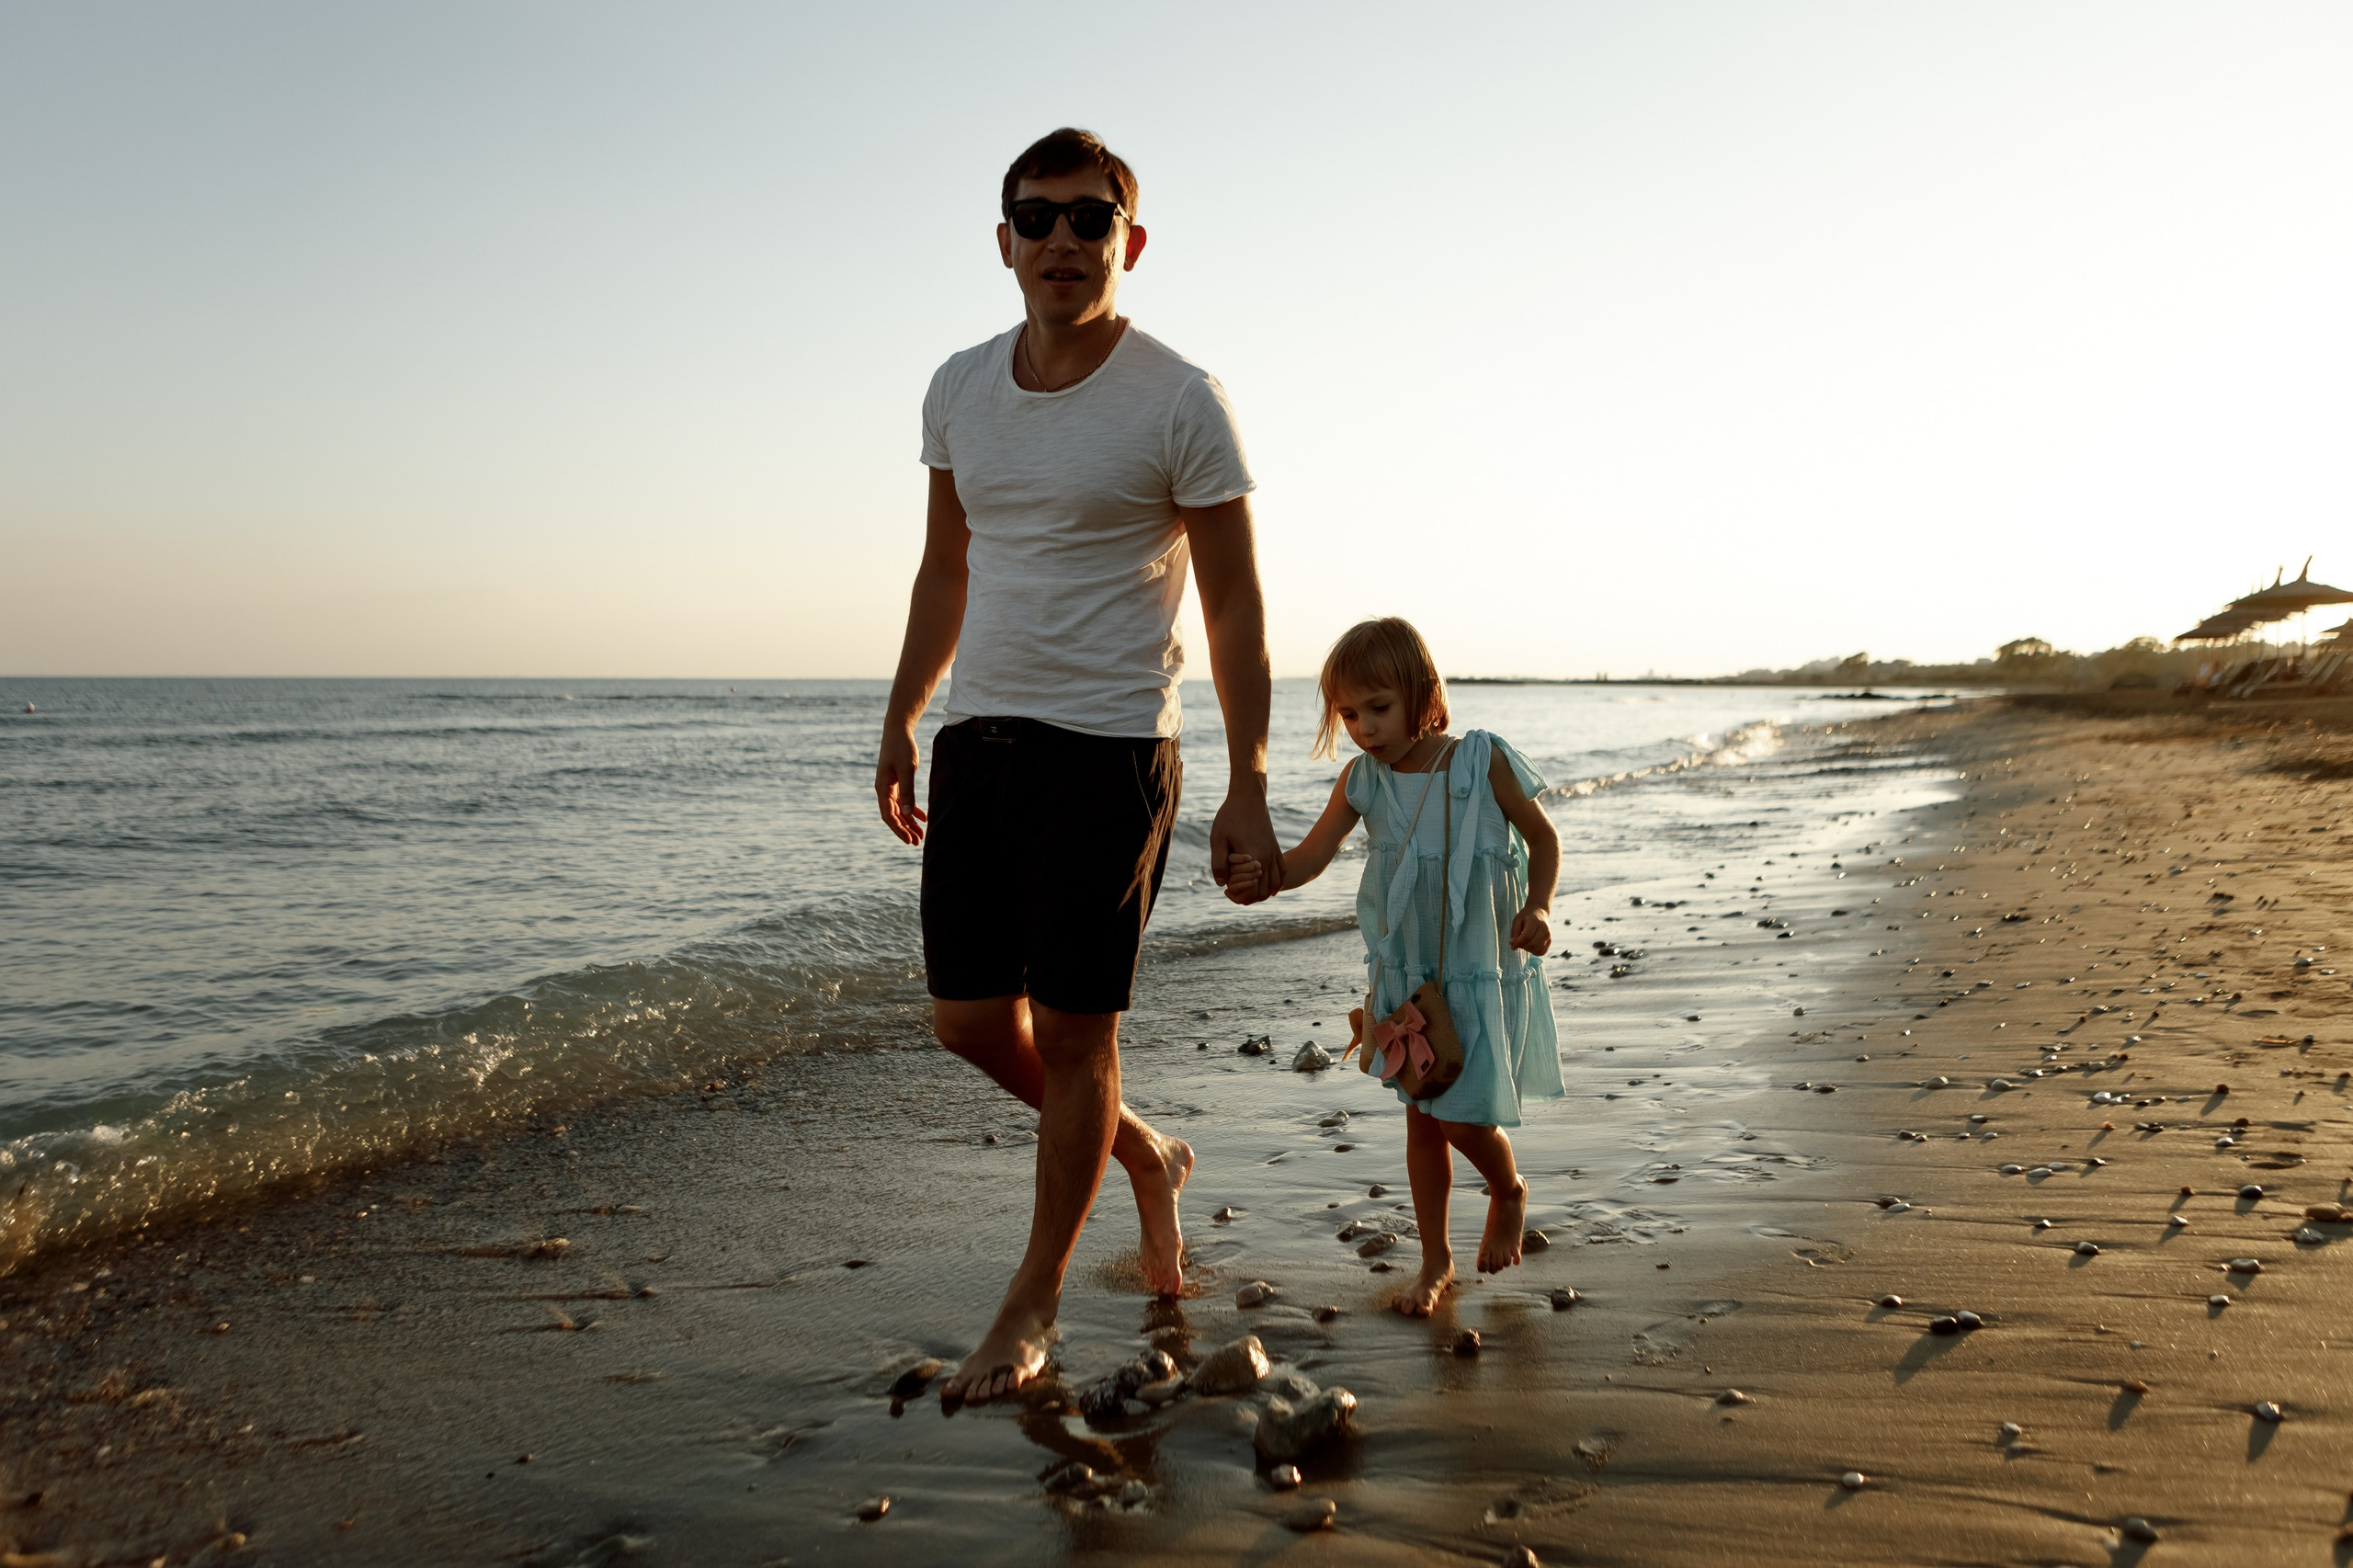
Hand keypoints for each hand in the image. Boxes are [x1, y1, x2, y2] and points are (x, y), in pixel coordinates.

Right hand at [875, 728, 926, 844]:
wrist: (898, 731)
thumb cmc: (901, 748)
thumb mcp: (907, 770)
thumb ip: (907, 791)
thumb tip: (908, 814)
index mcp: (882, 788)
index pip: (888, 815)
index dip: (899, 829)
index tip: (909, 840)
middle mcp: (884, 790)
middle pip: (894, 816)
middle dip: (905, 830)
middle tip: (917, 843)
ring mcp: (890, 787)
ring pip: (899, 810)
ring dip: (909, 823)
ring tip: (921, 835)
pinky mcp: (897, 782)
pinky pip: (904, 801)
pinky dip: (913, 810)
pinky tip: (923, 818)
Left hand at [1211, 787, 1282, 904]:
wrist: (1248, 797)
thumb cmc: (1230, 816)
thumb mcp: (1218, 839)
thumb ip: (1218, 863)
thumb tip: (1222, 884)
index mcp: (1252, 857)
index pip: (1250, 889)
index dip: (1238, 894)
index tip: (1226, 889)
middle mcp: (1266, 857)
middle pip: (1262, 890)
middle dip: (1249, 897)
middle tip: (1233, 893)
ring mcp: (1273, 853)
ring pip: (1274, 883)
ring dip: (1263, 893)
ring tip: (1248, 893)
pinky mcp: (1276, 848)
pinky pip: (1282, 871)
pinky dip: (1277, 883)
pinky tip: (1271, 891)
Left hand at [1509, 907, 1551, 954]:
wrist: (1539, 912)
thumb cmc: (1526, 917)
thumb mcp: (1517, 921)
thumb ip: (1514, 933)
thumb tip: (1513, 946)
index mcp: (1535, 921)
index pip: (1527, 936)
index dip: (1518, 943)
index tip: (1512, 944)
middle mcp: (1544, 928)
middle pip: (1533, 944)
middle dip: (1523, 946)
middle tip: (1519, 943)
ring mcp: (1548, 935)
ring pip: (1538, 949)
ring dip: (1528, 950)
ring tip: (1525, 943)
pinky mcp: (1550, 940)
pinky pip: (1542, 952)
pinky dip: (1535, 952)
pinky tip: (1531, 946)